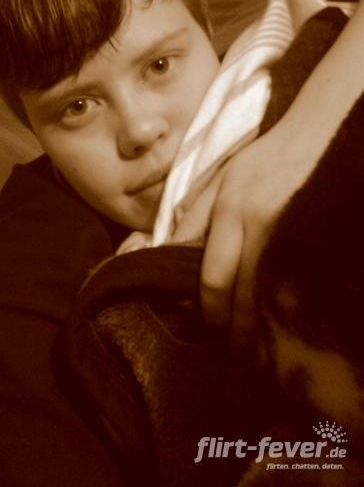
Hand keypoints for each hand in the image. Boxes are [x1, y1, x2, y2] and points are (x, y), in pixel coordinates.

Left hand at [174, 121, 324, 348]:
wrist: (317, 132)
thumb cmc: (264, 156)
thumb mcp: (221, 177)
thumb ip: (194, 215)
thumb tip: (168, 250)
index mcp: (230, 212)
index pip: (214, 277)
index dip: (211, 312)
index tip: (211, 331)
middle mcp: (258, 226)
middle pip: (244, 293)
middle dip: (238, 330)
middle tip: (235, 354)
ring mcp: (290, 232)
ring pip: (271, 292)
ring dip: (263, 326)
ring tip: (261, 351)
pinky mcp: (313, 236)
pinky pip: (295, 279)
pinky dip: (287, 304)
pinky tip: (286, 319)